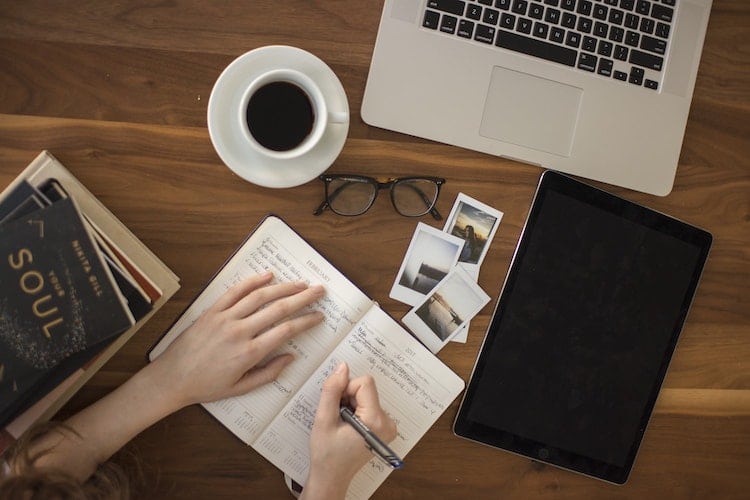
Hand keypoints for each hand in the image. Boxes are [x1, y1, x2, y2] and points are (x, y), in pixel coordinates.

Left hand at [149, 272, 324, 409]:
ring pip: (260, 296)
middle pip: (278, 309)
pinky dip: (252, 281)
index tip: (319, 316)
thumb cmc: (206, 386)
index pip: (286, 331)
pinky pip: (235, 291)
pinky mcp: (212, 311)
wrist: (172, 378)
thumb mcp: (241, 388)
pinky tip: (268, 276)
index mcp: (249, 353)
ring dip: (283, 287)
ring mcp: (225, 318)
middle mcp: (239, 332)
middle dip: (303, 298)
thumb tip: (290, 357)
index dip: (306, 321)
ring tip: (300, 283)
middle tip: (319, 291)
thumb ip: (268, 373)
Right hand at [303, 362, 396, 498]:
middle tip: (337, 417)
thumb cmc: (326, 454)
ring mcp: (388, 426)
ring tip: (342, 423)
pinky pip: (369, 404)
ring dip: (351, 404)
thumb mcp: (324, 420)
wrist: (332, 477)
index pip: (365, 383)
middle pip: (366, 389)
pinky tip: (348, 425)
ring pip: (366, 395)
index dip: (346, 389)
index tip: (337, 406)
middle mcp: (387, 422)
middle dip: (348, 397)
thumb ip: (332, 390)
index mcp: (376, 421)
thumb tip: (342, 367)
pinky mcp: (384, 427)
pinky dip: (356, 410)